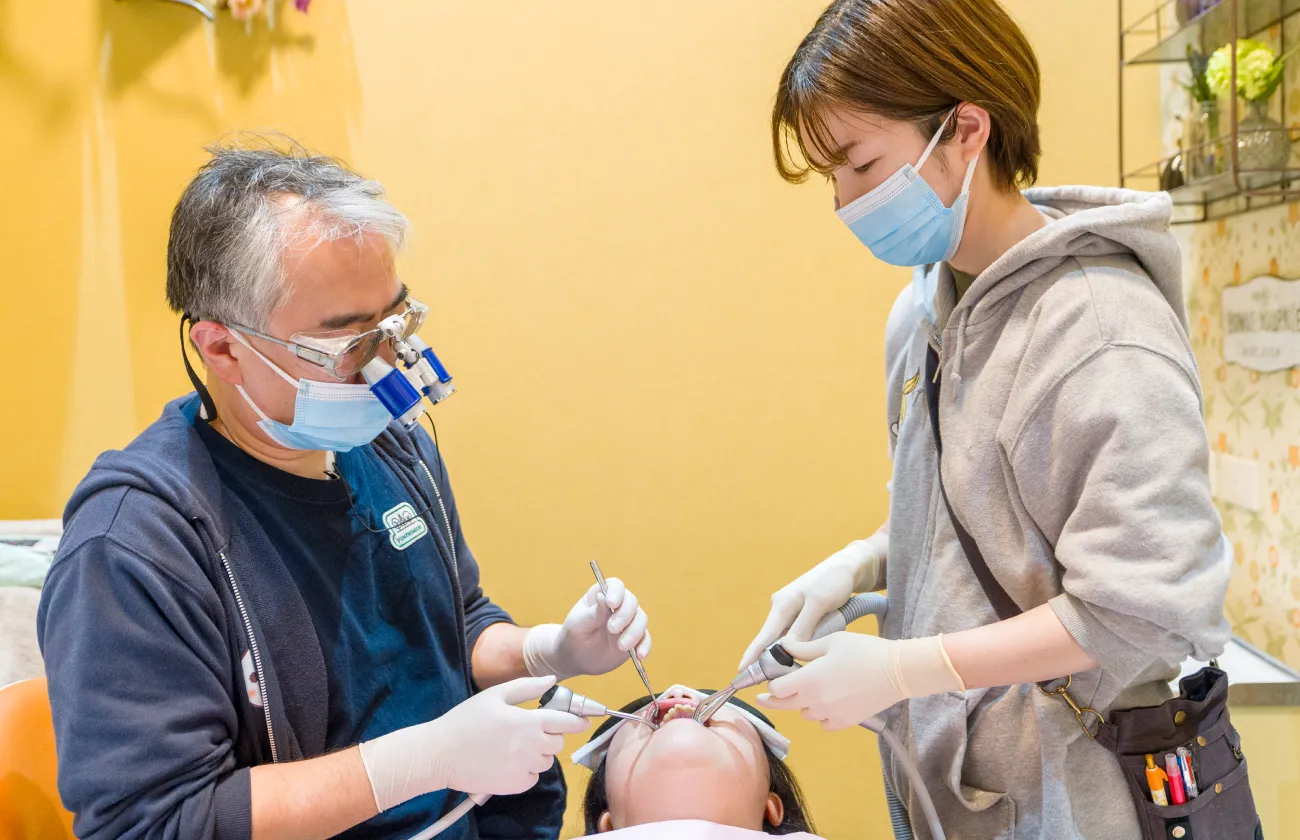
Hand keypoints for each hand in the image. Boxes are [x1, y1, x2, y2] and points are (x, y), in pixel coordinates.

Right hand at [359, 676, 587, 809]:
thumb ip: (527, 687)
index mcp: (528, 722)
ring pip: (546, 761)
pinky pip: (533, 777)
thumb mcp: (495, 695)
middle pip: (557, 743)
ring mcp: (523, 768)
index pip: (566, 722)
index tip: (584, 721)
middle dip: (550, 735)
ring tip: (513, 746)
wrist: (440, 754)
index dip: (578, 721)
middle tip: (529, 730)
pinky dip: (527, 770)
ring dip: (538, 753)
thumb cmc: (466, 720)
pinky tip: (508, 761)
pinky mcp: (515, 786)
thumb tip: (552, 680)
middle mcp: (530, 747)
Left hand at [522, 578, 650, 679]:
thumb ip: (594, 612)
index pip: (615, 586)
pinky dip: (645, 646)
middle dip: (624, 616)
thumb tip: (603, 596)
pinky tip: (639, 655)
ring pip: (641, 619)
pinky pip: (645, 639)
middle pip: (631, 602)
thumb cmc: (573, 636)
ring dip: (634, 633)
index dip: (616, 592)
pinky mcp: (635, 638)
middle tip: (612, 629)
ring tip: (621, 647)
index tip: (611, 603)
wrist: (575, 659)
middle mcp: (619, 606)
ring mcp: (628, 622)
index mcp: (601, 595)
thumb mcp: (579, 624)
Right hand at [739, 534, 886, 668]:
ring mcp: (791, 611)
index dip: (752, 654)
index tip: (741, 669)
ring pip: (789, 638)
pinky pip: (799, 634)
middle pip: (774, 640)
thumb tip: (786, 649)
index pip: (765, 635)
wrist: (849, 567)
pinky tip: (813, 645)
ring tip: (800, 662)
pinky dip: (805, 642)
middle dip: (775, 658)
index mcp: (782, 604)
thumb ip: (803, 626)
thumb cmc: (833, 581)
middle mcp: (782, 608)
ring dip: (795, 650)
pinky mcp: (802, 614)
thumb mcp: (819, 603)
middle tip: (775, 679)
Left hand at [756, 633, 962, 730]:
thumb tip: (783, 646)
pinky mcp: (846, 722)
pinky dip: (822, 715)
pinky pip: (824, 723)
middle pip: (785, 705)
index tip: (770, 679)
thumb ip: (804, 648)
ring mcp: (831, 714)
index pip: (778, 688)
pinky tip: (828, 703)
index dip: (772, 683)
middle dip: (773, 700)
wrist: (897, 672)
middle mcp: (817, 701)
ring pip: (806, 714)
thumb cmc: (865, 651)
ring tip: (811, 690)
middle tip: (764, 698)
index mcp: (810, 680)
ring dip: (803, 704)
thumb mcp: (831, 642)